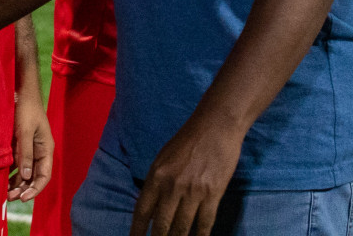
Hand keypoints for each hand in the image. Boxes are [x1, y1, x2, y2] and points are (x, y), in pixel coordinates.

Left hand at [9, 86, 52, 202]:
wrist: (20, 91)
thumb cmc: (26, 109)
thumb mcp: (25, 131)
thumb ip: (26, 152)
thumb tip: (26, 176)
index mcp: (46, 149)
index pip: (44, 176)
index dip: (35, 189)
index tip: (23, 198)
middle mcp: (39, 152)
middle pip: (34, 177)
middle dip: (23, 189)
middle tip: (9, 198)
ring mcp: (29, 149)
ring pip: (25, 172)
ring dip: (16, 184)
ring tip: (5, 193)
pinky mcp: (20, 146)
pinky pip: (17, 164)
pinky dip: (11, 173)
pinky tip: (2, 179)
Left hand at [129, 112, 243, 235]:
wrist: (215, 127)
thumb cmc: (187, 140)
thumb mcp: (163, 158)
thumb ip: (157, 182)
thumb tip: (152, 208)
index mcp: (156, 176)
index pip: (142, 211)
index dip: (137, 231)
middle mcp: (172, 186)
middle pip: (162, 225)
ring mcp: (193, 192)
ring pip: (183, 228)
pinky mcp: (213, 194)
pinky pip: (205, 223)